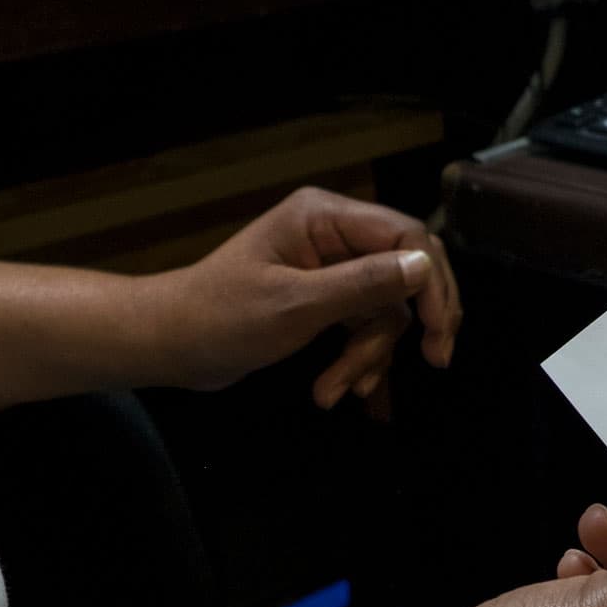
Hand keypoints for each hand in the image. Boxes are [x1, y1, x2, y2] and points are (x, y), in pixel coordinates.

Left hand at [142, 186, 461, 406]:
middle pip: (406, 270)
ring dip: (369, 353)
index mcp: (325, 217)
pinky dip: (357, 358)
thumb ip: (363, 284)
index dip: (431, 281)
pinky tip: (336, 389)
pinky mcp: (326, 298)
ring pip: (386, 308)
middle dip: (417, 320)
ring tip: (337, 389)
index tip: (439, 331)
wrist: (167, 347)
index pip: (405, 237)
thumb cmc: (219, 318)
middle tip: (437, 358)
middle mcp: (335, 234)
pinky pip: (364, 324)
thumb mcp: (294, 305)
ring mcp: (332, 267)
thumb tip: (424, 267)